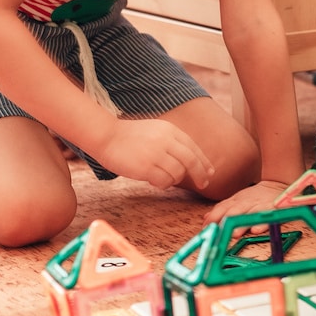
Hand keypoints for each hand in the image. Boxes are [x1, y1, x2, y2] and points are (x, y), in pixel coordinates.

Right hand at [93, 118, 213, 189]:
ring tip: (162, 178)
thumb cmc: (129, 136)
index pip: (194, 148)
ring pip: (178, 173)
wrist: (105, 135)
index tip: (210, 173)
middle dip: (201, 174)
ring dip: (174, 179)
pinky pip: (164, 181)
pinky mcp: (146, 167)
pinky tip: (154, 181)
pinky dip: (163, 184)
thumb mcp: (156, 131)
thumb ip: (171, 143)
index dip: (204, 162)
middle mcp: (166, 141)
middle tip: (204, 184)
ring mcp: (156, 154)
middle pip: (192, 161)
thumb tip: (189, 162)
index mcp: (170, 130)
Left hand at [202, 181, 286, 226]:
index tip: (205, 228)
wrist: (278, 183)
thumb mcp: (237, 200)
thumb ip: (222, 209)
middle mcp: (246, 203)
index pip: (221, 208)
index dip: (213, 218)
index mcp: (236, 201)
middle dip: (225, 221)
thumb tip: (205, 218)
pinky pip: (267, 217)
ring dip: (242, 224)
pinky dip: (262, 223)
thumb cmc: (255, 196)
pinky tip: (256, 230)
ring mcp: (259, 206)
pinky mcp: (273, 209)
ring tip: (235, 234)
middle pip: (233, 211)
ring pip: (249, 214)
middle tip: (217, 231)